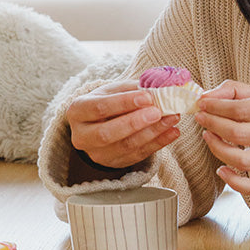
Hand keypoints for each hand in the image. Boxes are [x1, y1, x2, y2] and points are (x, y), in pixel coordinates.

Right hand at [67, 79, 181, 168]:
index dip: (124, 102)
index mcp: (78, 111)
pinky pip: (138, 155)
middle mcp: (83, 136)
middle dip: (136, 122)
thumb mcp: (112, 91)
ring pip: (126, 146)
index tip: (147, 96)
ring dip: (153, 132)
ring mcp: (97, 153)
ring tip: (172, 118)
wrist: (98, 126)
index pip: (100, 107)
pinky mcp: (114, 163)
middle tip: (158, 111)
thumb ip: (132, 88)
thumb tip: (160, 86)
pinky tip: (172, 132)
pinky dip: (158, 143)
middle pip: (108, 132)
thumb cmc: (106, 104)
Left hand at [194, 82, 249, 194]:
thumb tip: (208, 95)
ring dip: (218, 149)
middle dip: (213, 125)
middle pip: (239, 134)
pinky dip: (237, 183)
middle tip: (201, 118)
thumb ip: (239, 92)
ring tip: (209, 137)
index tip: (202, 104)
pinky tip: (222, 171)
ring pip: (244, 160)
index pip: (241, 110)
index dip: (216, 107)